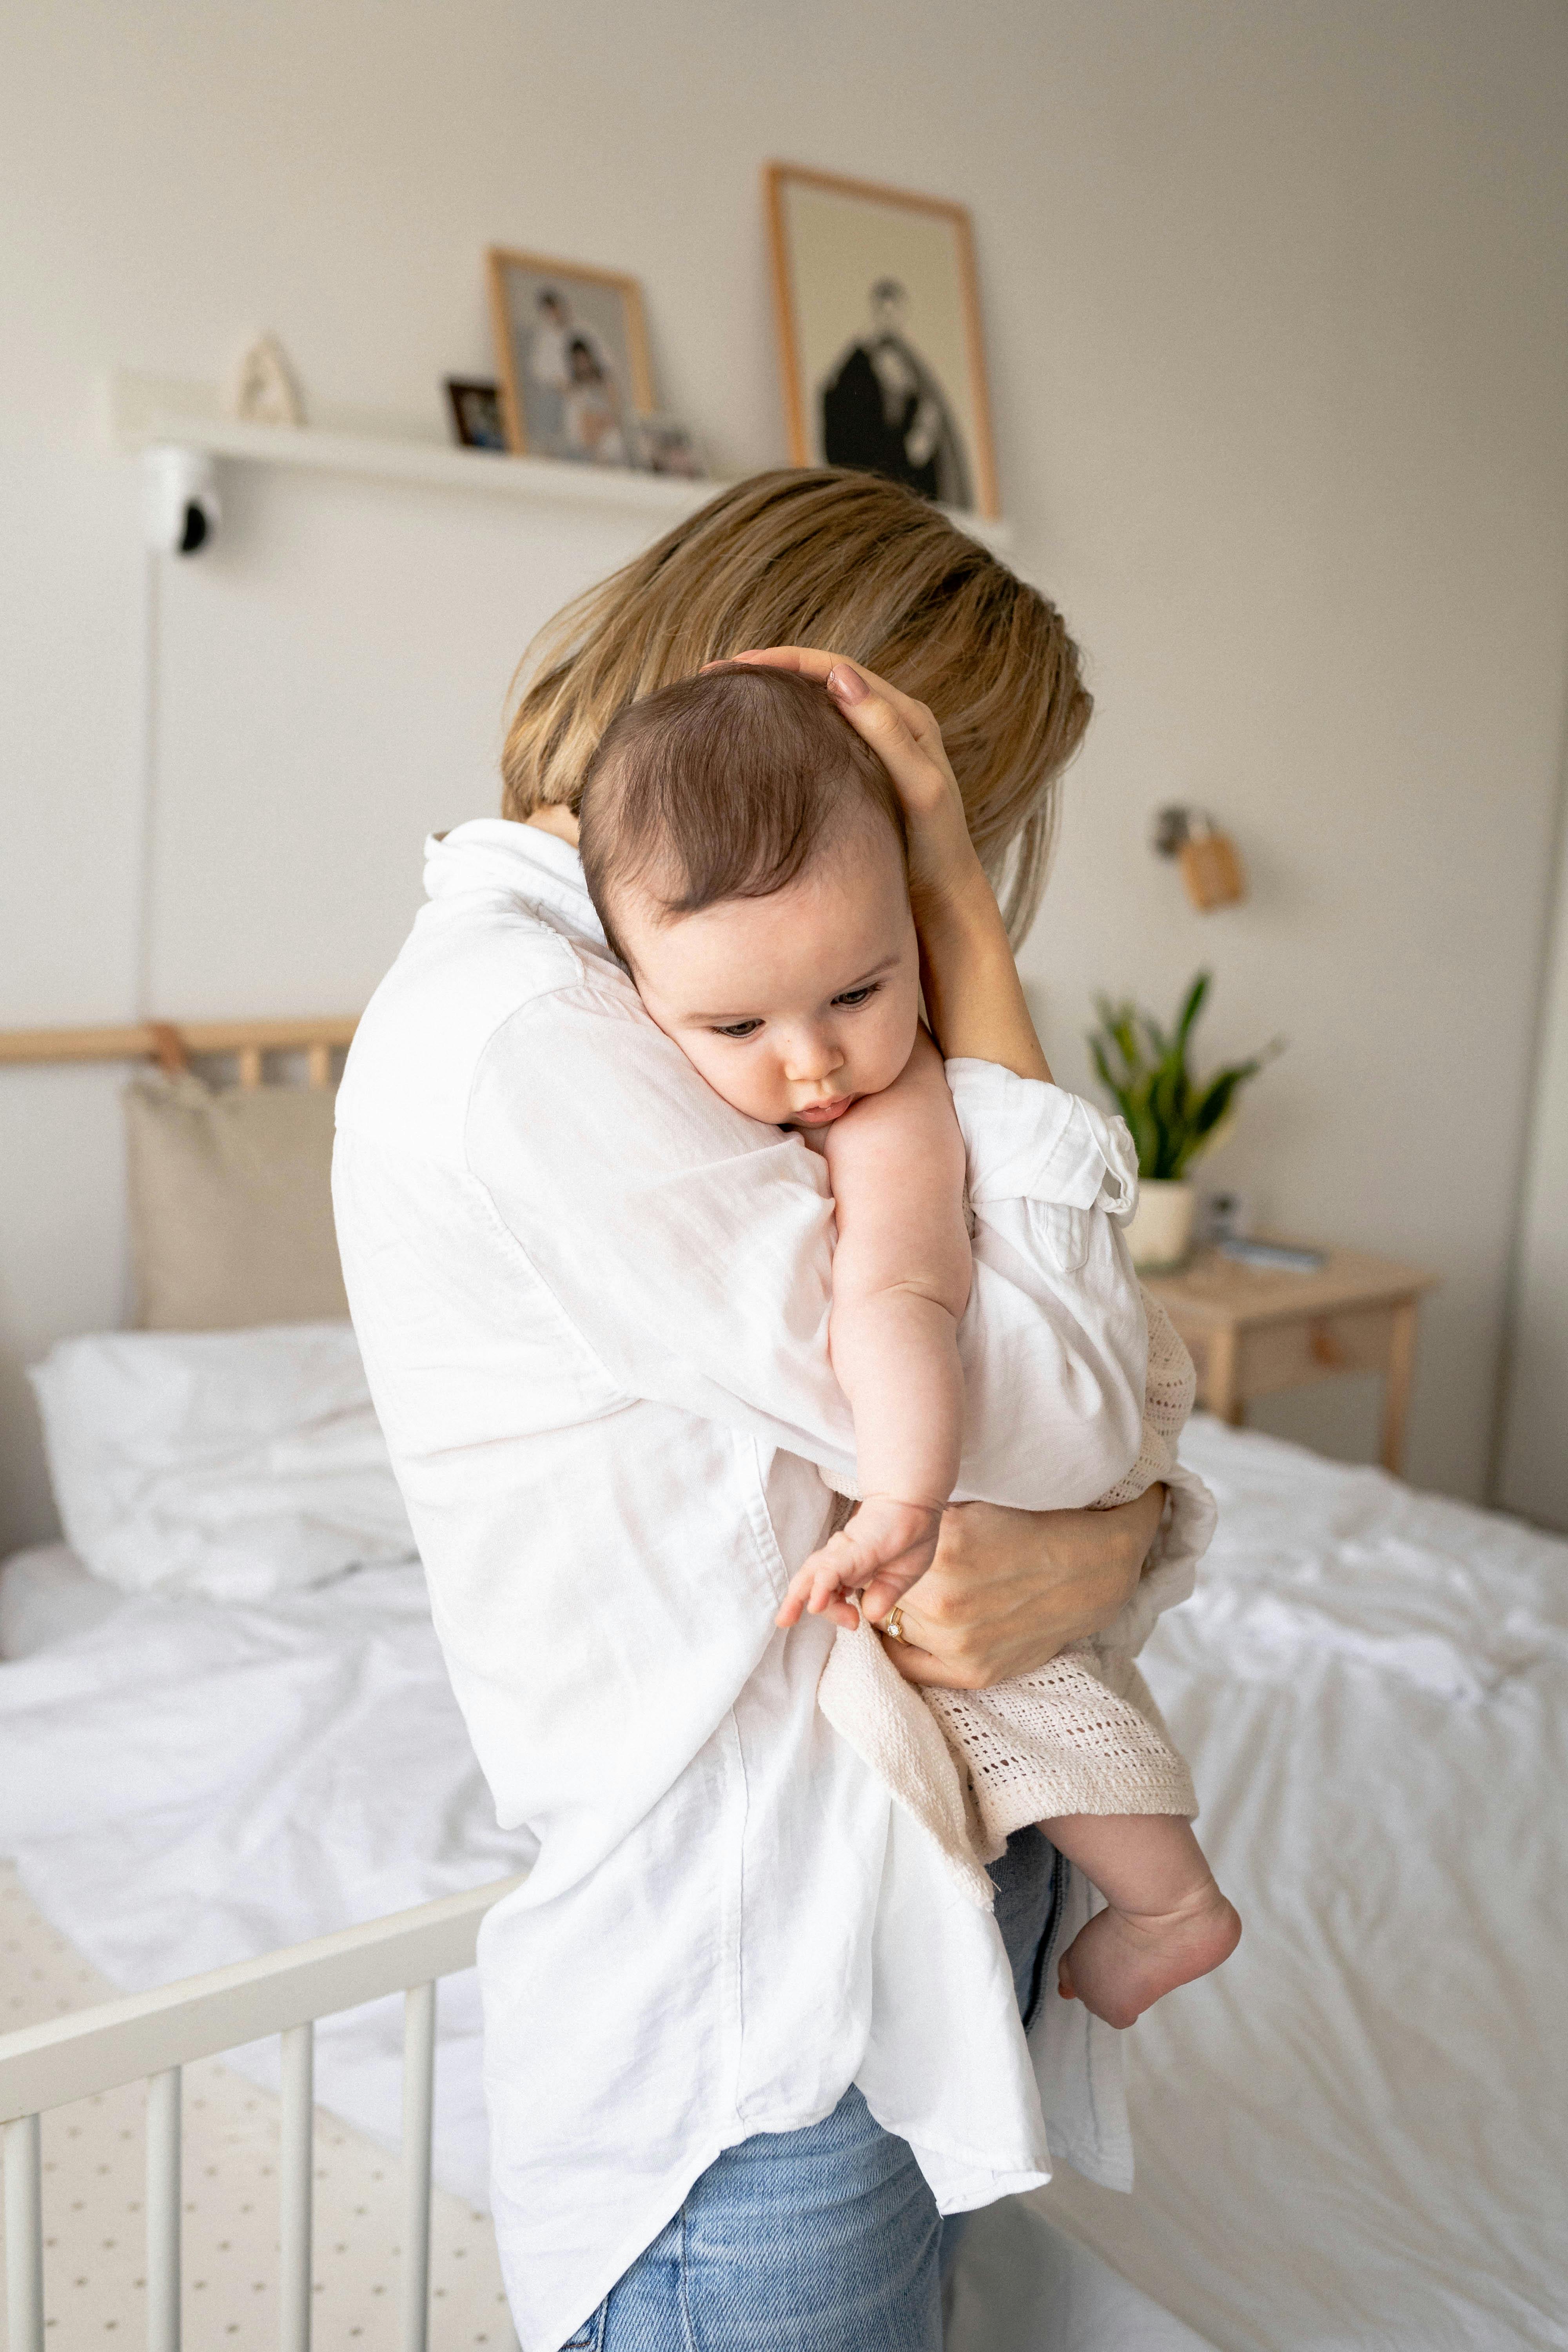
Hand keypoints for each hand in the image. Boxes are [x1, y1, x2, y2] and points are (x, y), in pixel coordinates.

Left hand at [714, 646, 1049, 1083]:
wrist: (975, 1063)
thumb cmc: (904, 1017)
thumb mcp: (833, 942)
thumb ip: (797, 910)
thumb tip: (718, 895)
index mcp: (889, 841)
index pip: (847, 752)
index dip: (793, 712)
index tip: (720, 692)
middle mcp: (921, 829)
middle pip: (878, 723)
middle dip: (813, 679)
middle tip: (741, 659)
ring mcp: (943, 841)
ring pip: (909, 732)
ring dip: (850, 687)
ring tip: (793, 660)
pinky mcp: (953, 862)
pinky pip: (923, 781)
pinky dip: (884, 729)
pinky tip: (845, 691)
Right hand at [715, 647, 983, 921]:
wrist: (943, 898)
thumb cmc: (936, 847)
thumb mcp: (919, 787)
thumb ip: (886, 732)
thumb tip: (841, 675)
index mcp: (907, 715)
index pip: (836, 668)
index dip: (787, 661)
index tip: (738, 665)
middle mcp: (889, 722)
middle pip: (821, 679)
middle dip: (770, 671)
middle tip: (715, 674)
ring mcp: (871, 747)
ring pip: (814, 706)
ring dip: (773, 696)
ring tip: (723, 695)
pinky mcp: (857, 772)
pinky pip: (815, 735)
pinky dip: (783, 727)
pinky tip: (752, 737)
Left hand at [776, 1496, 942, 1633]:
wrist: (917, 1503)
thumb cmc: (911, 1535)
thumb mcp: (901, 1577)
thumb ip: (884, 1595)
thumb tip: (869, 1615)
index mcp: (852, 1570)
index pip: (831, 1594)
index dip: (835, 1610)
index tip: (854, 1623)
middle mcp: (842, 1560)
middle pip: (812, 1584)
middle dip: (800, 1605)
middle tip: (796, 1622)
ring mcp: (845, 1552)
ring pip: (812, 1574)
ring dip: (796, 1597)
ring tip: (783, 1618)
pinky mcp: (853, 1547)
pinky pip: (832, 1571)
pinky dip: (821, 1588)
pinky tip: (815, 1605)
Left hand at [879, 1486, 1164, 1688]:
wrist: (1090, 1568)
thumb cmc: (1025, 1529)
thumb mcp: (966, 1508)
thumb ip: (914, 1526)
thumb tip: (858, 1534)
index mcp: (942, 1547)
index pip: (868, 1559)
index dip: (864, 1554)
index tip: (865, 1551)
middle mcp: (945, 1599)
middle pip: (873, 1594)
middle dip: (875, 1581)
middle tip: (885, 1572)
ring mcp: (958, 1641)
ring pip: (888, 1626)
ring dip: (891, 1610)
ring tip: (912, 1593)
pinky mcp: (971, 1673)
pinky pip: (906, 1665)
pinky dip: (900, 1645)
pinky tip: (908, 1626)